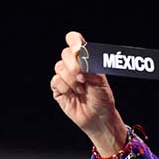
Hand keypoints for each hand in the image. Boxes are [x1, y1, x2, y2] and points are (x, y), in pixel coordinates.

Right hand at [51, 30, 126, 156]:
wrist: (99, 118)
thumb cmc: (103, 98)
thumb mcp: (100, 79)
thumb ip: (89, 65)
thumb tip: (78, 53)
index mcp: (85, 59)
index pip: (74, 40)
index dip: (73, 40)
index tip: (78, 49)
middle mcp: (73, 65)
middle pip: (65, 53)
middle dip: (74, 66)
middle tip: (84, 78)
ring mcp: (64, 77)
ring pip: (59, 67)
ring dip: (72, 80)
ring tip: (82, 90)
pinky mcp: (58, 89)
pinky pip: (55, 81)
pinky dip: (66, 88)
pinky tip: (73, 95)